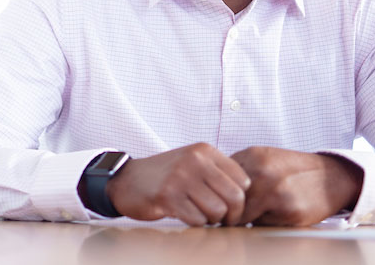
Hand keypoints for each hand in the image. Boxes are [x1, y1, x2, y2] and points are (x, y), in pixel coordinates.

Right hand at [106, 143, 251, 225]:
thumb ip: (218, 171)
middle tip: (221, 219)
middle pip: (234, 197)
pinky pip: (197, 219)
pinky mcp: (167, 196)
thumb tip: (247, 194)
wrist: (127, 180)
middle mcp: (194, 160)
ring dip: (211, 220)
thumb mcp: (193, 162)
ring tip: (200, 214)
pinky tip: (185, 214)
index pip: (243, 180)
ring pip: (217, 211)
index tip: (230, 206)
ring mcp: (180, 177)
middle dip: (231, 215)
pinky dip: (195, 223)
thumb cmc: (166, 175)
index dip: (241, 199)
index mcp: (204, 150)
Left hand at [230, 146, 363, 225]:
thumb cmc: (292, 170)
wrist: (331, 177)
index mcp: (252, 156)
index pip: (219, 181)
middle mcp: (261, 172)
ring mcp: (275, 191)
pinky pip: (263, 225)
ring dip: (244, 220)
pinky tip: (275, 215)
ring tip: (255, 214)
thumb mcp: (264, 158)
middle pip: (228, 201)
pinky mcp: (289, 210)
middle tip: (232, 215)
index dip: (217, 195)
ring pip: (242, 216)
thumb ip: (238, 169)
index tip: (220, 203)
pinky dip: (264, 224)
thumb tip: (210, 190)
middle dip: (227, 211)